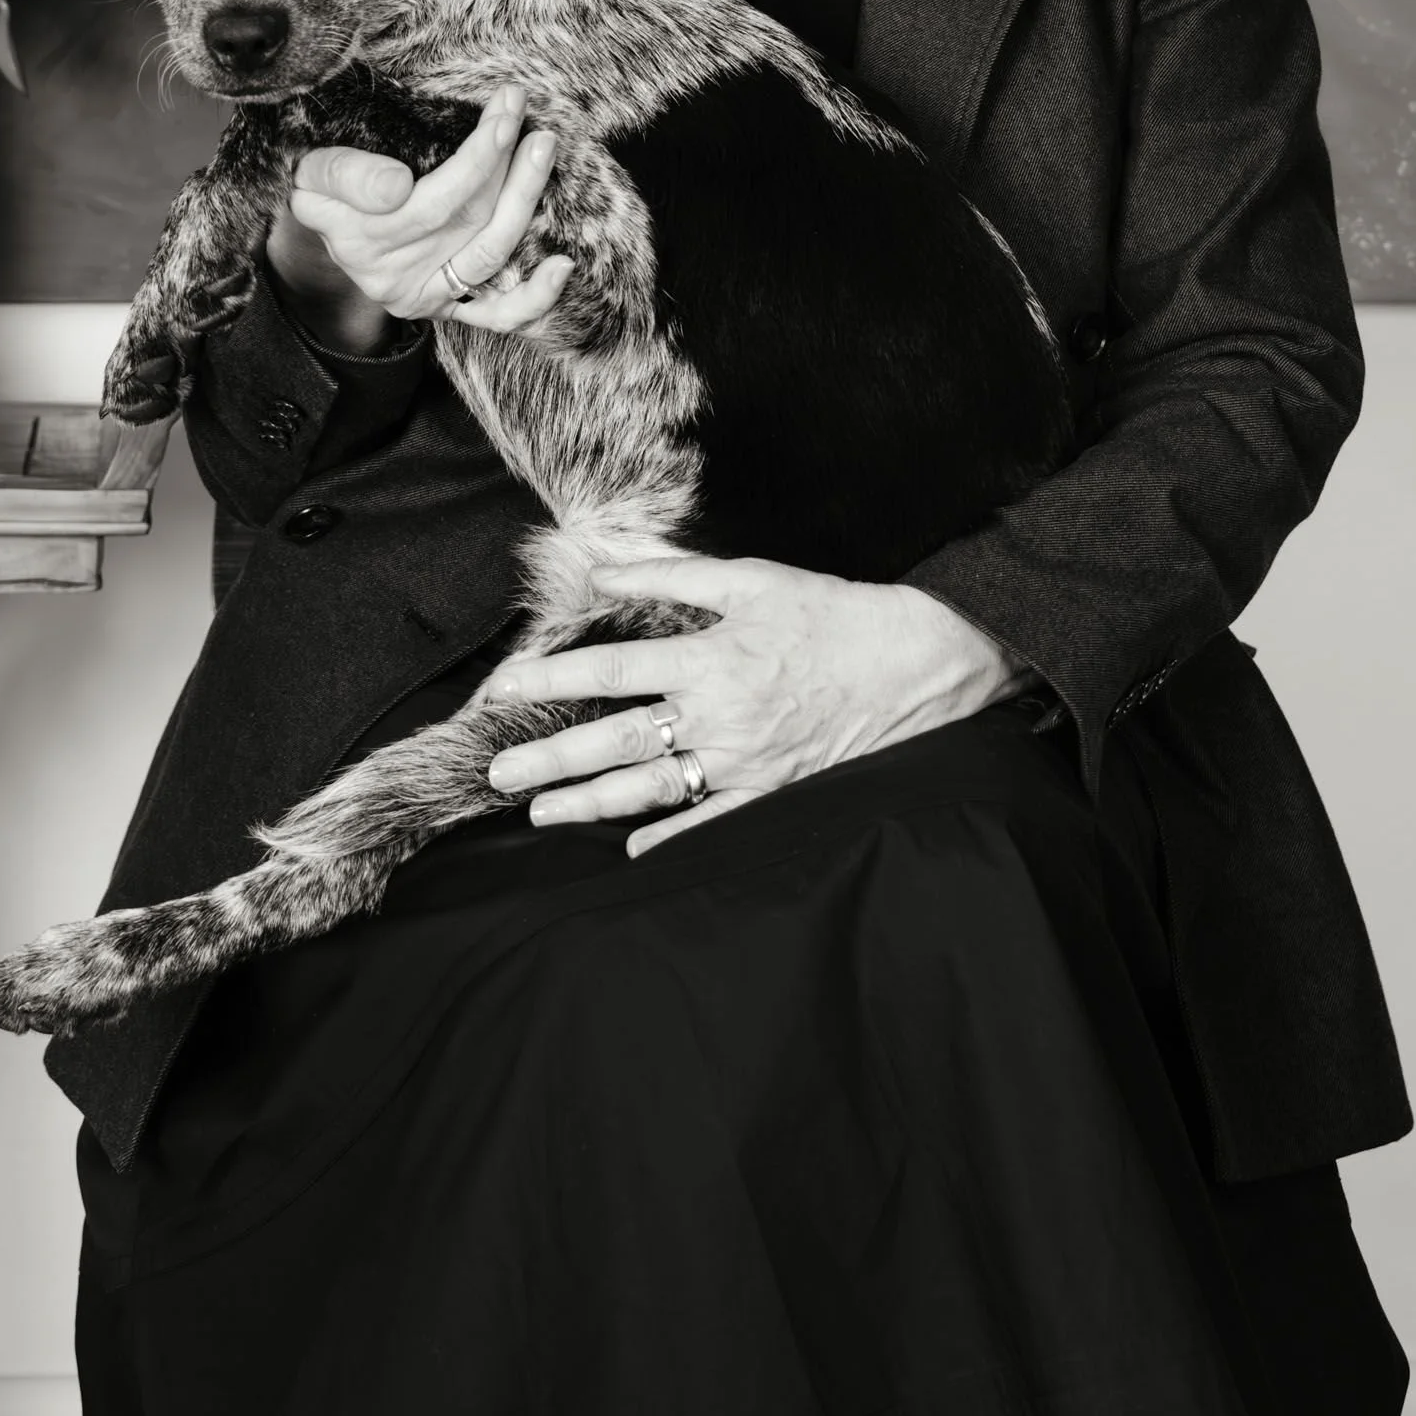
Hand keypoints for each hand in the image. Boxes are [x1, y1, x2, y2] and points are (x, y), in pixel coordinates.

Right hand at [272, 84, 570, 351]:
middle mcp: (396, 278)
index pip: (432, 203)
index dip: (475, 160)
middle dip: (504, 163)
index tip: (503, 114)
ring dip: (524, 198)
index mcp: (361, 242)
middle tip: (522, 111)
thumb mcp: (314, 174)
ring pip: (490, 254)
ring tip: (542, 148)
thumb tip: (396, 186)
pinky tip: (563, 265)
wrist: (326, 228)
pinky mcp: (452, 308)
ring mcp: (429, 297)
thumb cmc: (326, 191)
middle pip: (467, 222)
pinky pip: (499, 315)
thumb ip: (346, 175)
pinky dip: (535, 297)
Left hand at [482, 555, 1025, 853]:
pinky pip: (710, 824)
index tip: (503, 687)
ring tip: (541, 812)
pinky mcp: (772, 790)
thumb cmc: (834, 614)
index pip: (610, 670)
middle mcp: (719, 715)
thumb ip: (673, 574)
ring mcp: (743, 761)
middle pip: (616, 740)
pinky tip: (629, 849)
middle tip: (497, 771)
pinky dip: (669, 838)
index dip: (551, 677)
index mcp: (710, 656)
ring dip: (591, 802)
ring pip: (652, 788)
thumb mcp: (754, 580)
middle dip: (550, 758)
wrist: (918, 666)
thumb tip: (604, 566)